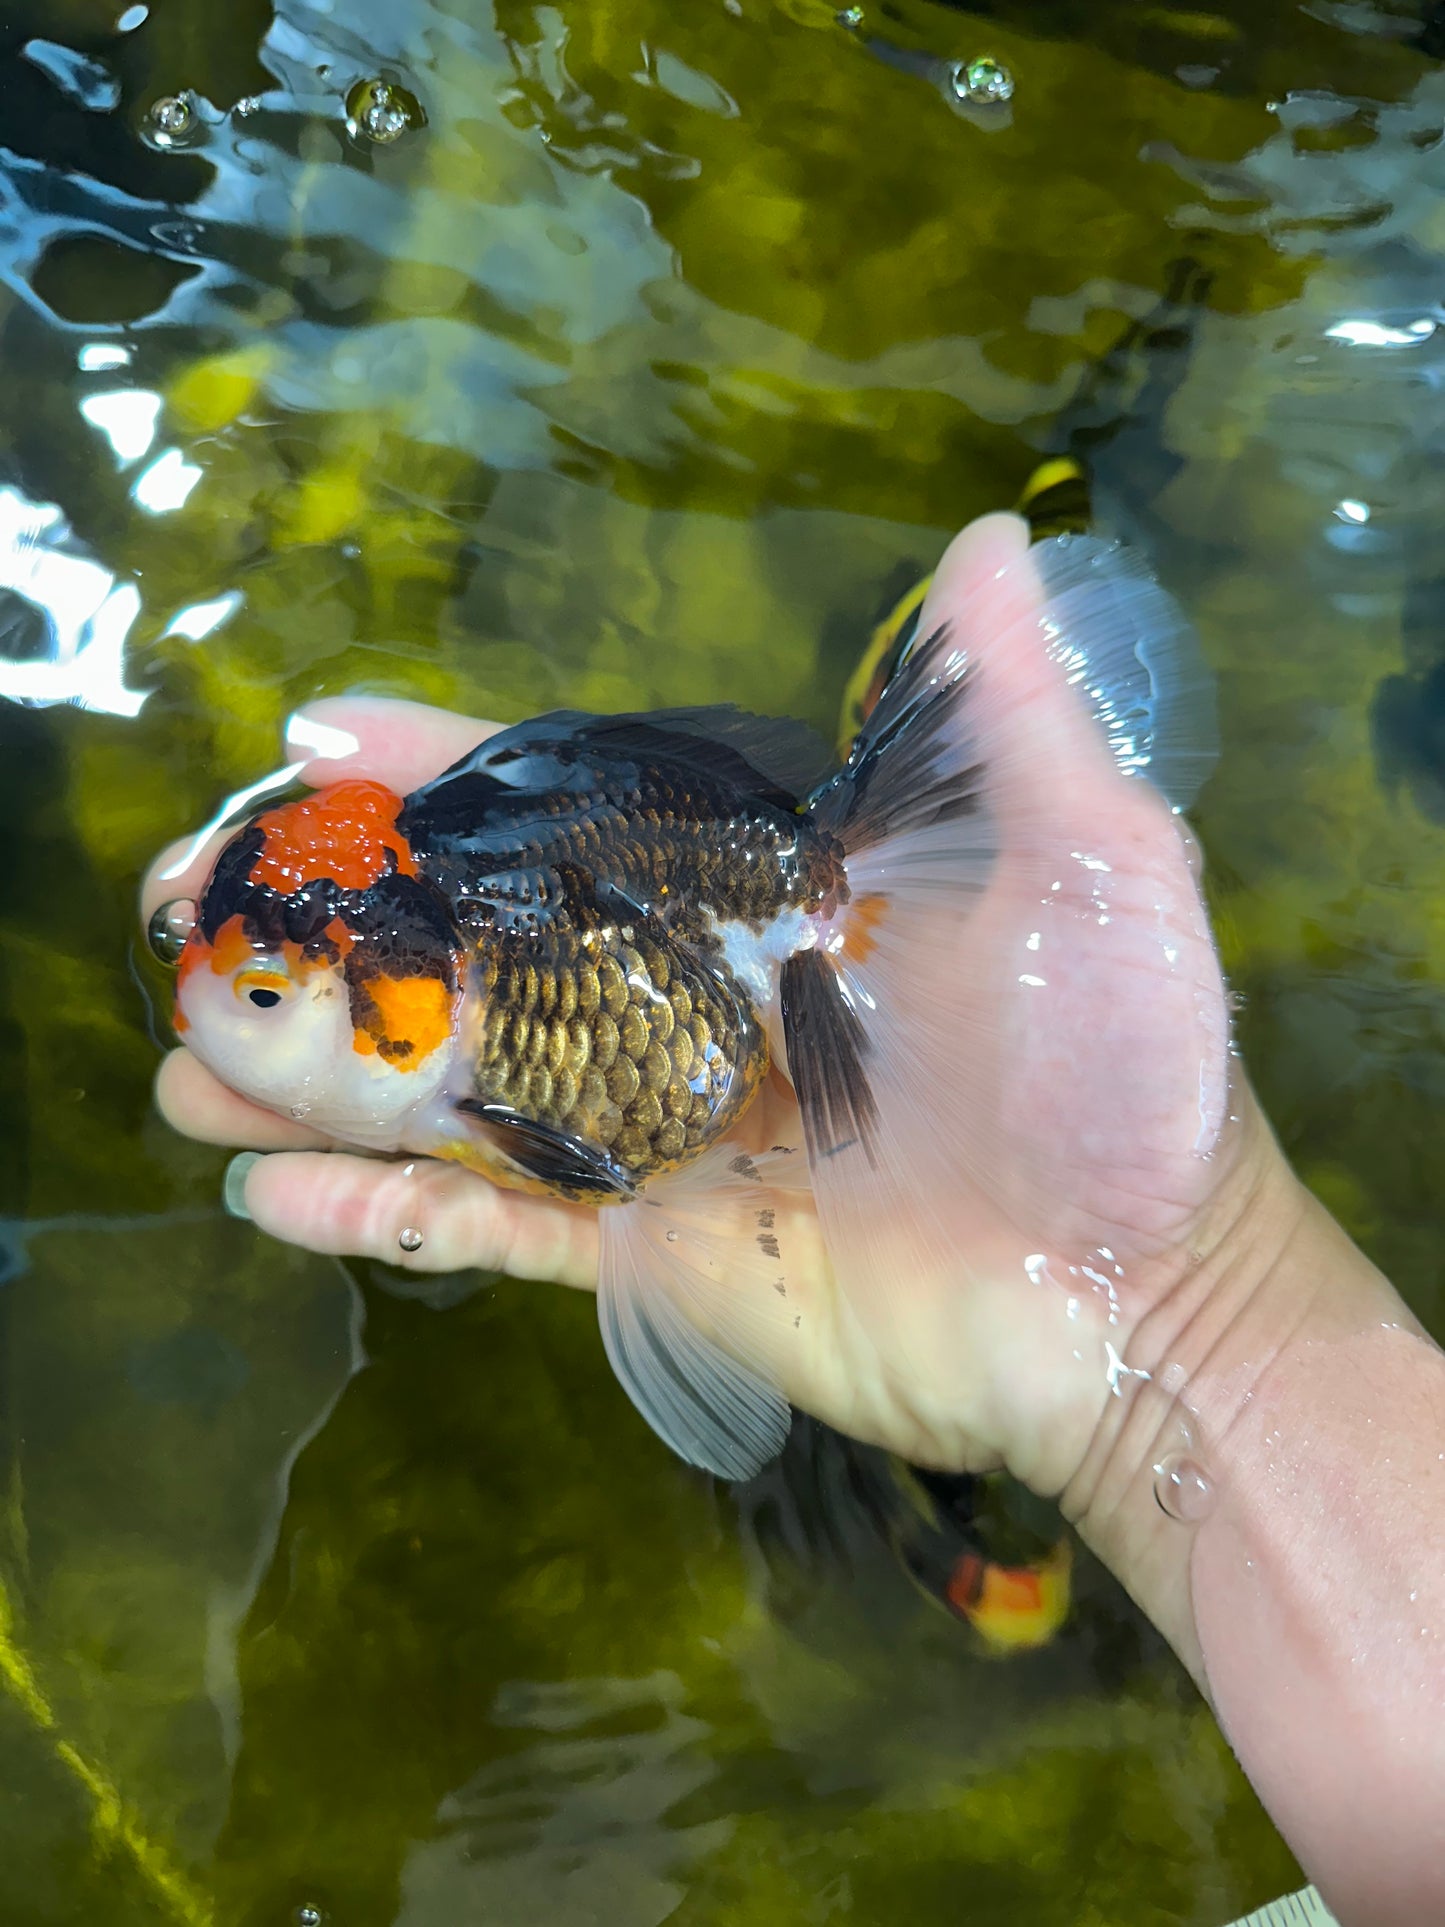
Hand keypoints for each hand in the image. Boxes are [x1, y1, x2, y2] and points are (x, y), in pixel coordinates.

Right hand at [140, 515, 1283, 1514]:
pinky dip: (384, 1210)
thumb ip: (1014, 708)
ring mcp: (658, 1133)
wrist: (1149, 1301)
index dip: (448, 774)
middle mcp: (688, 1004)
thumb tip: (992, 532)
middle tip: (186, 903)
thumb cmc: (1129, 1074)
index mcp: (761, 901)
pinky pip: (492, 1225)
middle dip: (330, 920)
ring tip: (180, 1052)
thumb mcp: (1092, 860)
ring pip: (455, 1087)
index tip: (318, 741)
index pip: (574, 814)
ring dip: (315, 1069)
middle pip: (477, 945)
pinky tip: (269, 1188)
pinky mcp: (651, 1250)